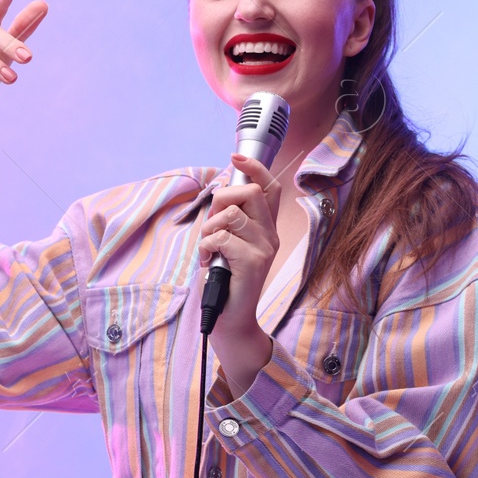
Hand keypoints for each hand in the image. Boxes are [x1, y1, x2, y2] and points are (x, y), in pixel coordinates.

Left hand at [197, 153, 285, 392]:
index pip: (269, 188)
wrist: (229, 319)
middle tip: (211, 226)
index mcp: (267, 229)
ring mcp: (265, 248)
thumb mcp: (226, 244)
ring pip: (231, 215)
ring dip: (209, 229)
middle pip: (249, 193)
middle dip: (221, 200)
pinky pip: (222, 237)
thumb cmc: (224, 281)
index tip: (235, 157)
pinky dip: (206, 246)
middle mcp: (271, 236)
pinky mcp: (253, 262)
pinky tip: (207, 261)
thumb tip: (221, 191)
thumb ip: (228, 219)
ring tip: (207, 249)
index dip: (254, 168)